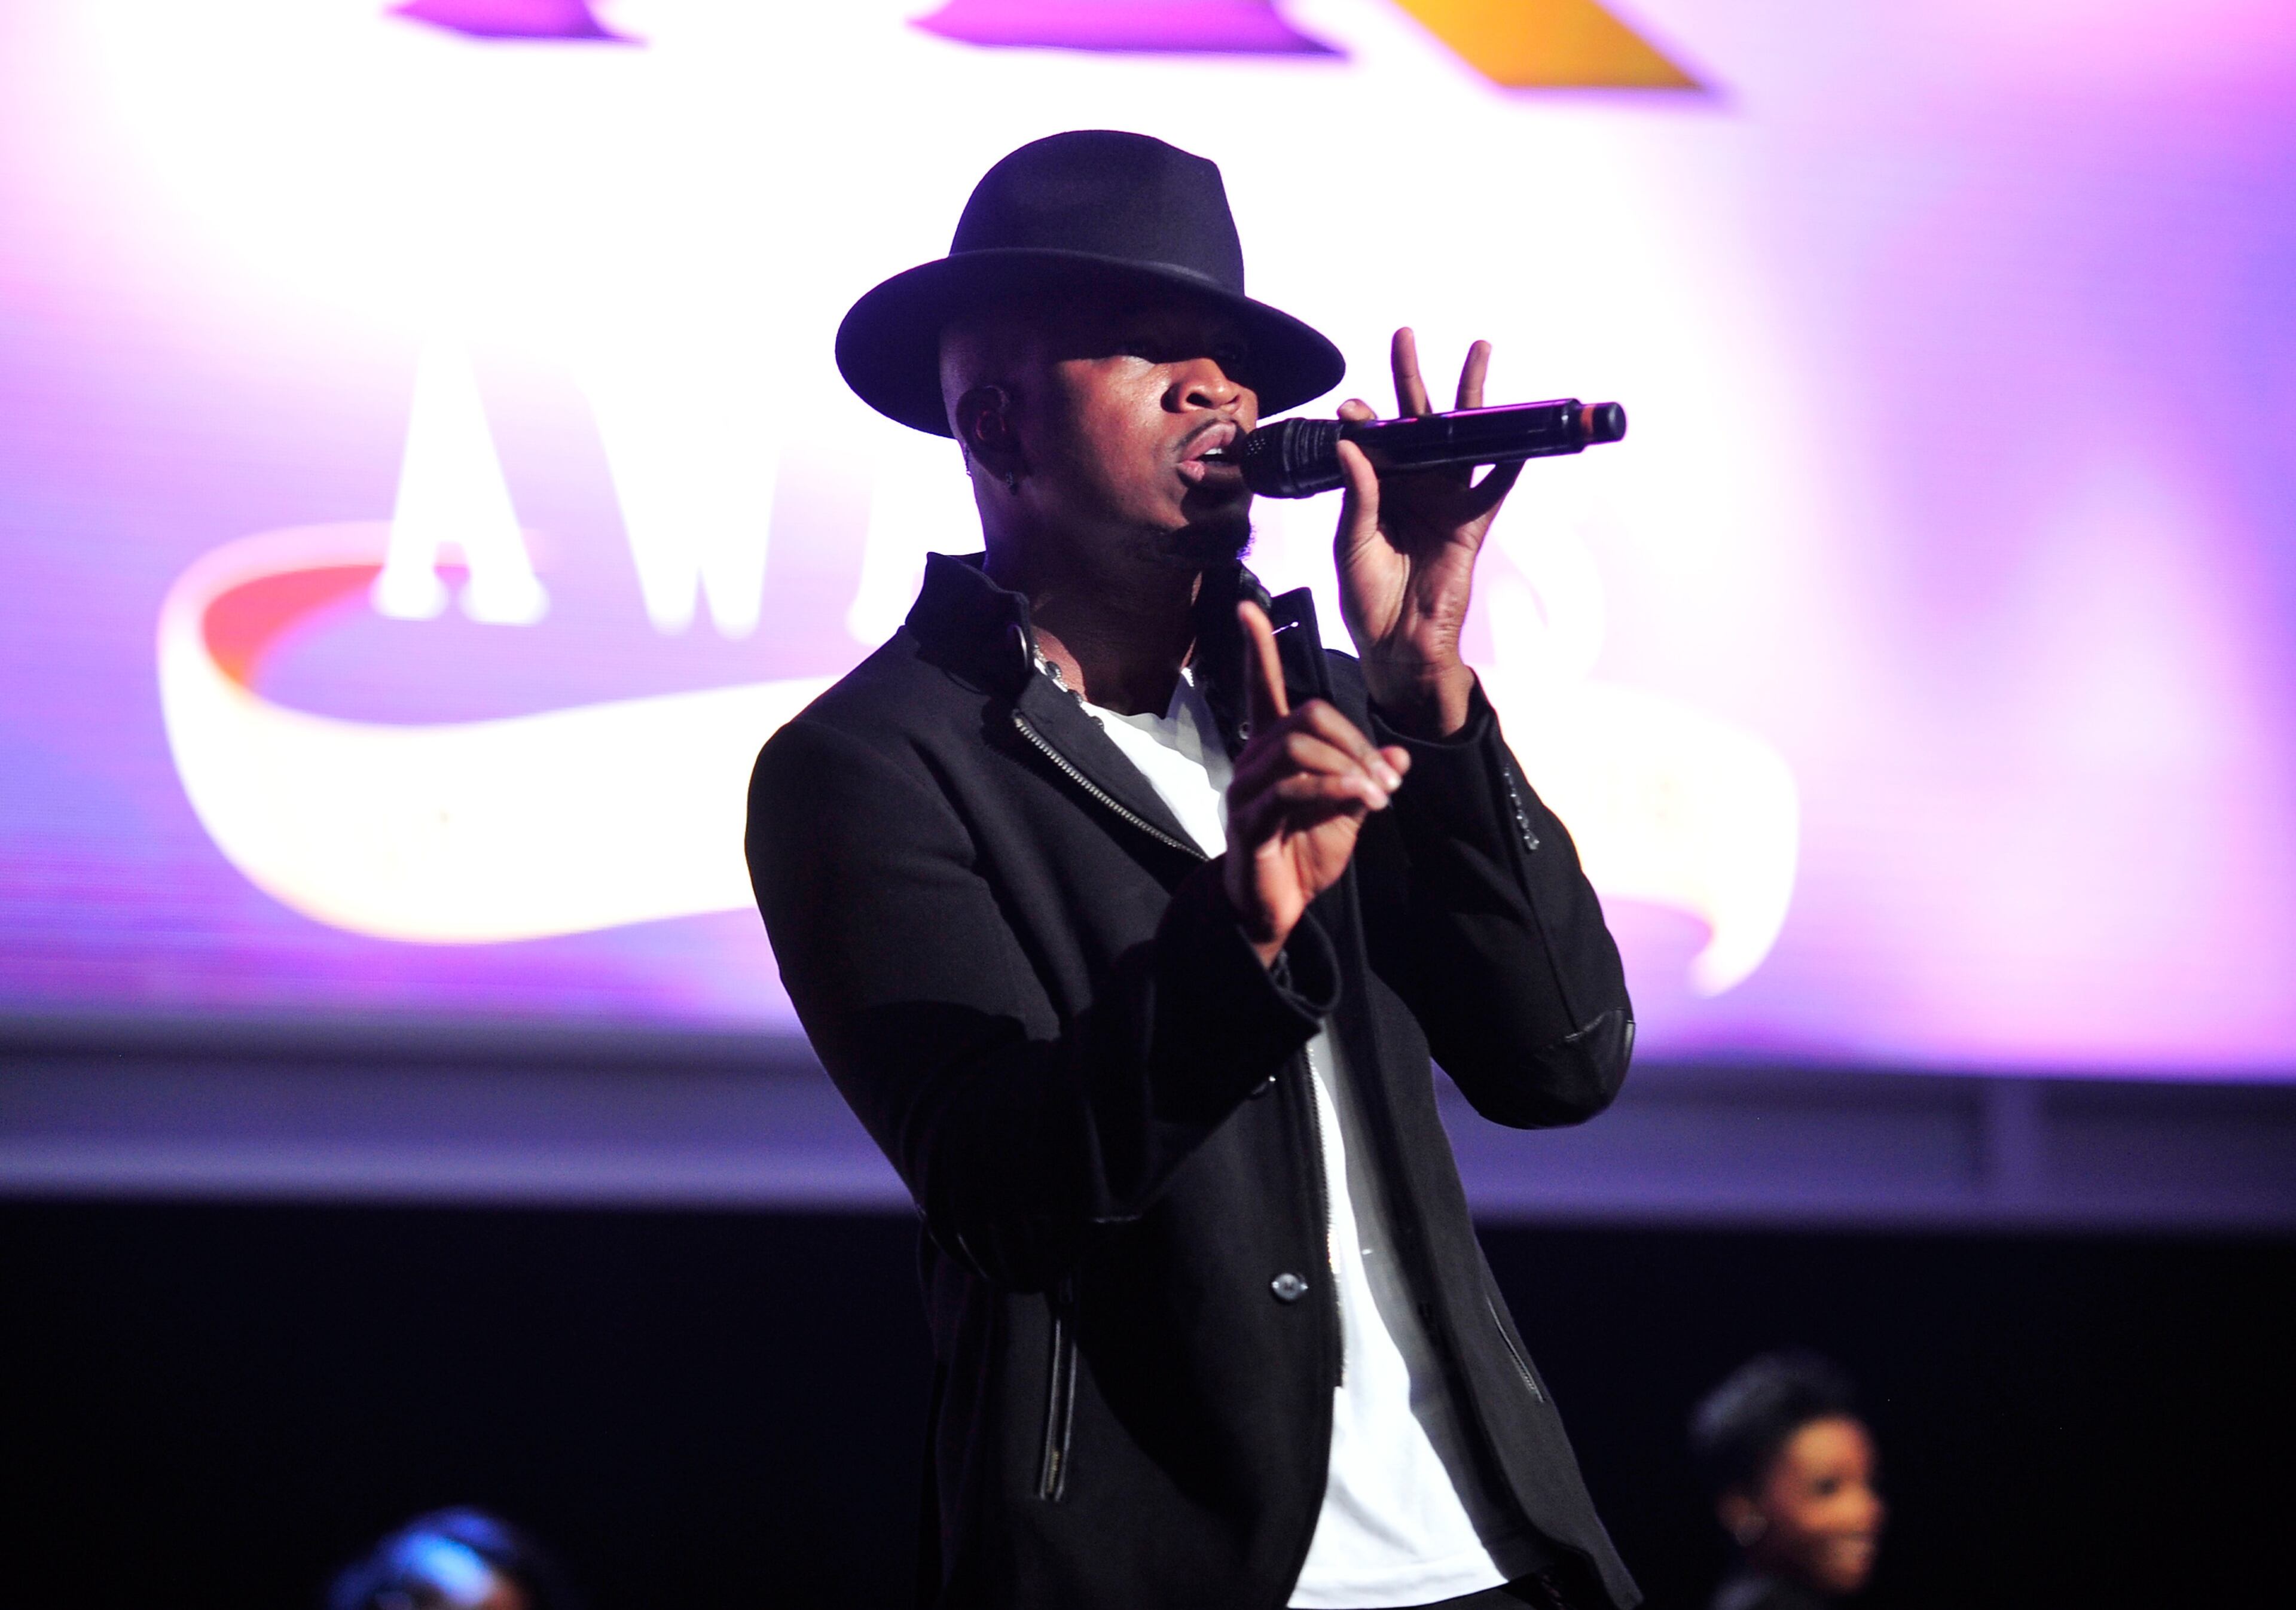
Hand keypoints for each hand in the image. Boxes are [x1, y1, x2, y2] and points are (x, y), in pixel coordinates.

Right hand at [1223, 600, 1410, 967]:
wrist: (1278, 908)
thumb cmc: (1305, 854)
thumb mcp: (1348, 811)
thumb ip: (1367, 778)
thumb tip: (1400, 757)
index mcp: (1273, 750)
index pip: (1263, 688)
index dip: (1258, 649)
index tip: (1249, 608)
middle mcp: (1254, 760)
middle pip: (1306, 715)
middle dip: (1355, 741)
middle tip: (1386, 779)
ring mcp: (1246, 790)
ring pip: (1298, 746)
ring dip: (1349, 767)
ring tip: (1377, 796)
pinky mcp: (1248, 821)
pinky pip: (1292, 788)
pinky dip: (1334, 790)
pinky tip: (1361, 803)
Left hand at [1334, 329, 1521, 736]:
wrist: (1395, 646)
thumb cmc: (1366, 599)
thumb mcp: (1350, 544)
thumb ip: (1358, 495)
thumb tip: (1353, 443)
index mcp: (1376, 490)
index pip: (1371, 441)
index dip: (1364, 420)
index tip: (1352, 408)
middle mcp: (1411, 487)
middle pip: (1416, 423)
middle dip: (1412, 379)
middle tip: (1405, 335)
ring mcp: (1444, 502)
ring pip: (1462, 439)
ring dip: (1470, 399)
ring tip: (1478, 351)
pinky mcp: (1471, 525)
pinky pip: (1494, 487)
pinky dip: (1509, 460)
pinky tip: (1518, 433)